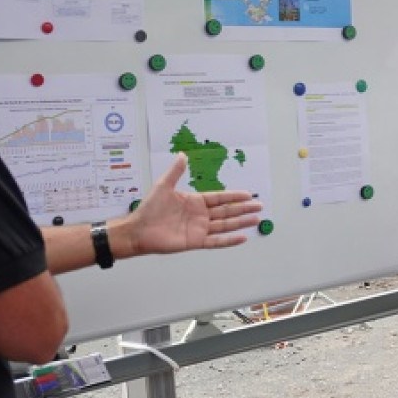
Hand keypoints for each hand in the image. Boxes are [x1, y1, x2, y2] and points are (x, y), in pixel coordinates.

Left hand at [123, 154, 261, 254]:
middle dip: (243, 208)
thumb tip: (182, 155)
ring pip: (225, 225)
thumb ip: (176, 171)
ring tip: (256, 219)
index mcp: (194, 201)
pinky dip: (229, 240)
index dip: (234, 196)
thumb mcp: (163, 185)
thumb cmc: (148, 209)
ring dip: (241, 222)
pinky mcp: (195, 241)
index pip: (219, 198)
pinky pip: (216, 241)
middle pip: (226, 211)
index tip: (248, 194)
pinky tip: (242, 237)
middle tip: (259, 206)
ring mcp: (199, 229)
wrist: (138, 230)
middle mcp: (199, 215)